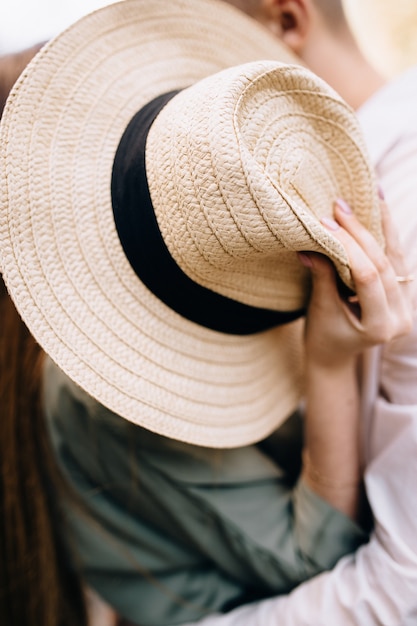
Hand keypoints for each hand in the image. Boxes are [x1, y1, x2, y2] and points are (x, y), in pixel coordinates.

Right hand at [298, 197, 412, 369]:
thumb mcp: (320, 309)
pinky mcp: (403, 293)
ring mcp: (407, 305)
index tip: (326, 223)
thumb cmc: (322, 337)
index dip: (347, 247)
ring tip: (372, 194)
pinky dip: (386, 235)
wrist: (335, 356)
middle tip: (338, 206)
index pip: (367, 277)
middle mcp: (402, 316)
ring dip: (382, 225)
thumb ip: (322, 276)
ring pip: (396, 257)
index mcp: (381, 326)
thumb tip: (311, 242)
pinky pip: (396, 259)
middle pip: (384, 264)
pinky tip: (380, 210)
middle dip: (360, 233)